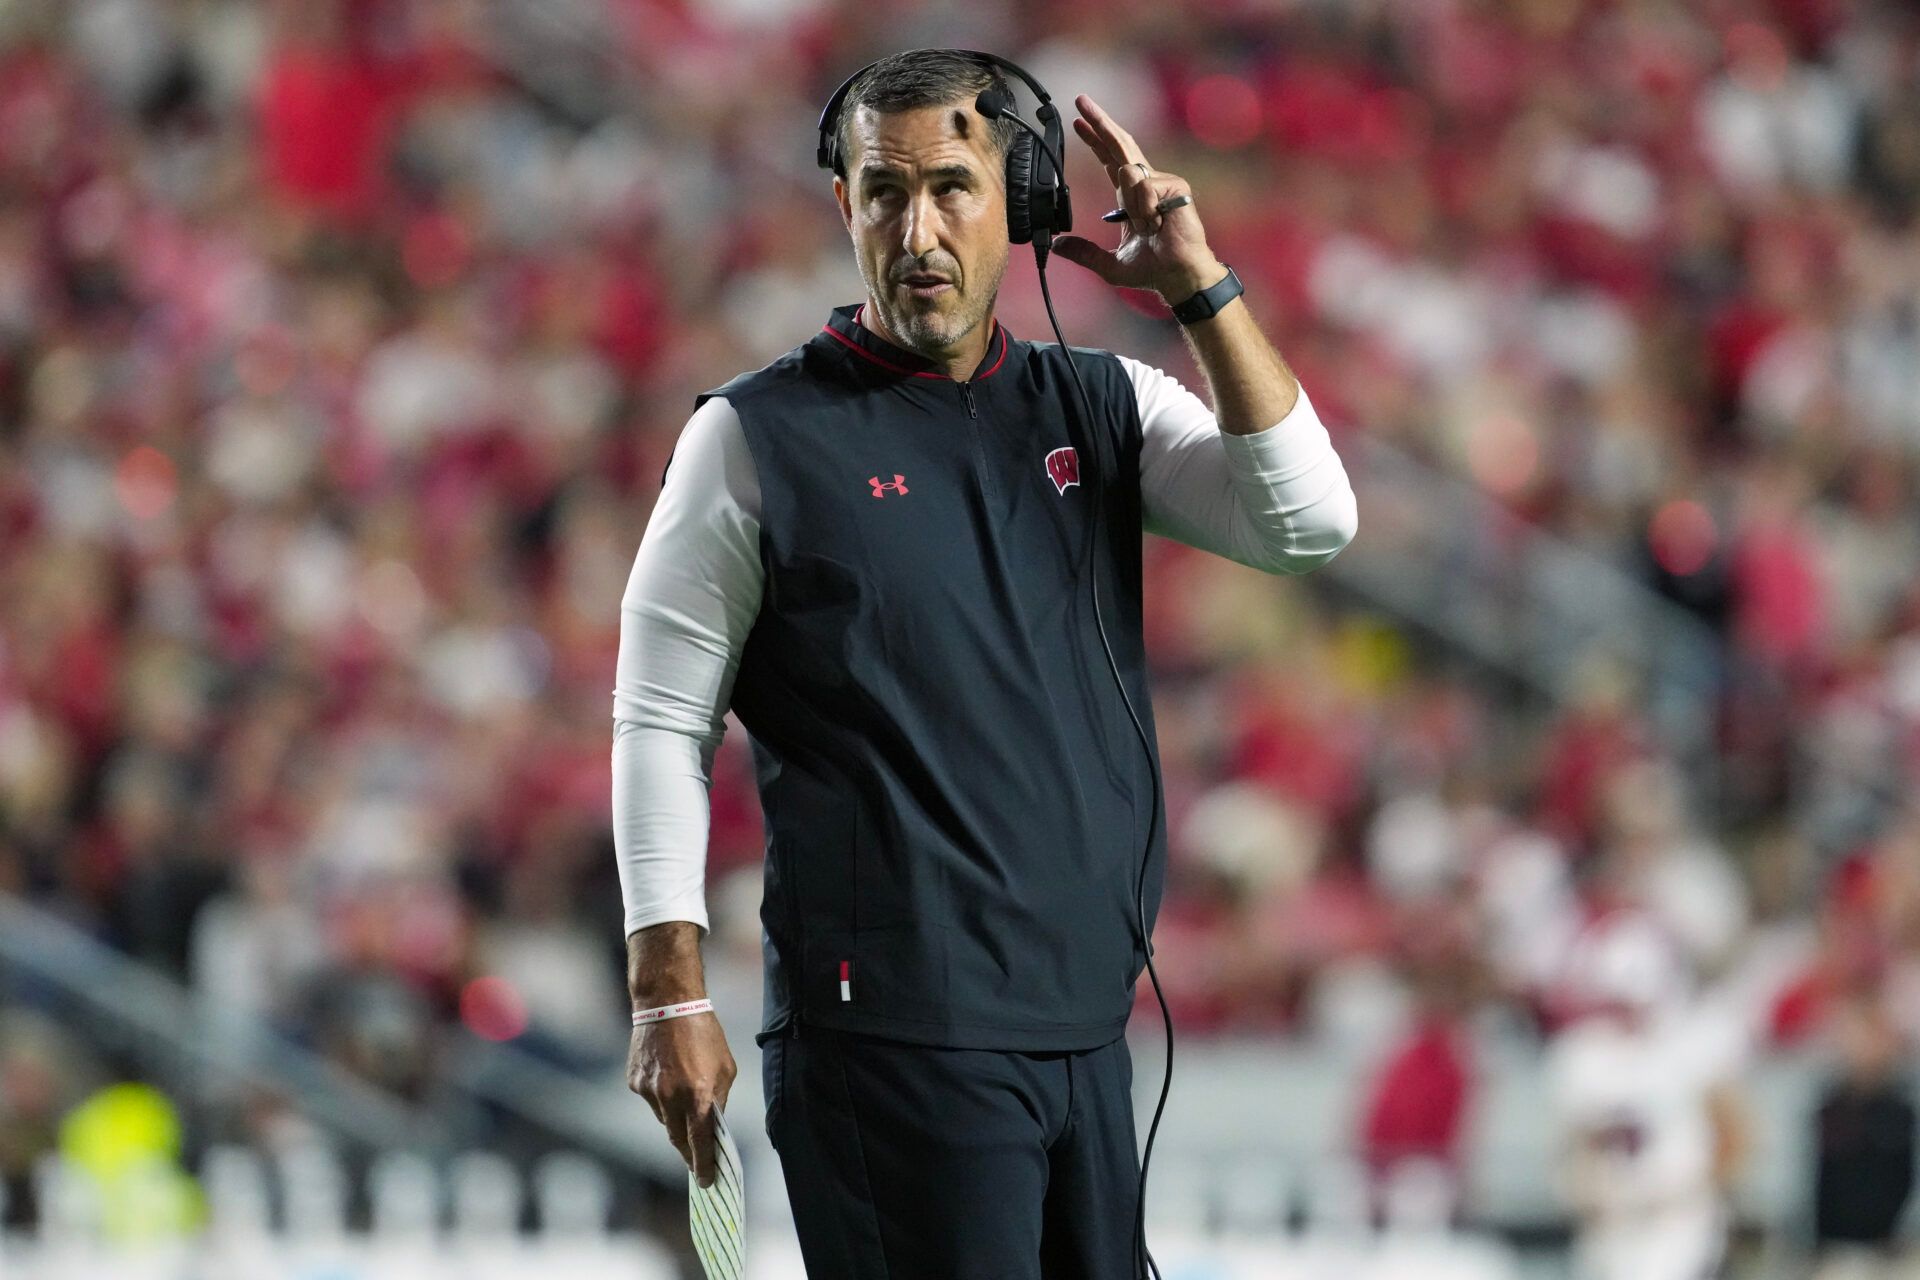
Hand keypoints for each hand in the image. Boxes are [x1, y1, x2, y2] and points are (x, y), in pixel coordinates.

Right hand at [627, 1011, 736, 1187]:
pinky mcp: (634, 1082)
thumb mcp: (725, 1067)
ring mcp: (649, 1091)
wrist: (667, 1003)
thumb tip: (713, 1124)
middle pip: (677, 1139)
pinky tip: (668, 1075)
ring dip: (675, 1116)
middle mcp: (671, 1098)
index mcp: (698, 1095)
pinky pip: (651, 1100)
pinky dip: (661, 1096)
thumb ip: (719, 1099)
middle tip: (696, 1157)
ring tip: (684, 1095)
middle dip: (688, 1150)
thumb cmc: (703, 1032)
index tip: (706, 1181)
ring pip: (663, 1118)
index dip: (703, 1165)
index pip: (700, 1143)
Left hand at [1052, 94, 1224, 303]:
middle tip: (1081, 100)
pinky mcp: (1175, 187)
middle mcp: (1146, 184)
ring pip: (1127, 174)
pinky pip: (1143, 189)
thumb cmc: (1154, 270)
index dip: (1094, 140)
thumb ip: (1084, 253)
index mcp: (1131, 195)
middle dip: (1100, 121)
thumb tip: (1058, 248)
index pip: (1109, 159)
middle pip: (1120, 144)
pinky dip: (1144, 211)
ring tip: (1148, 228)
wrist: (1178, 277)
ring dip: (1131, 207)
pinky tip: (1158, 225)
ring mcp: (1162, 183)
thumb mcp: (1109, 264)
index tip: (1077, 123)